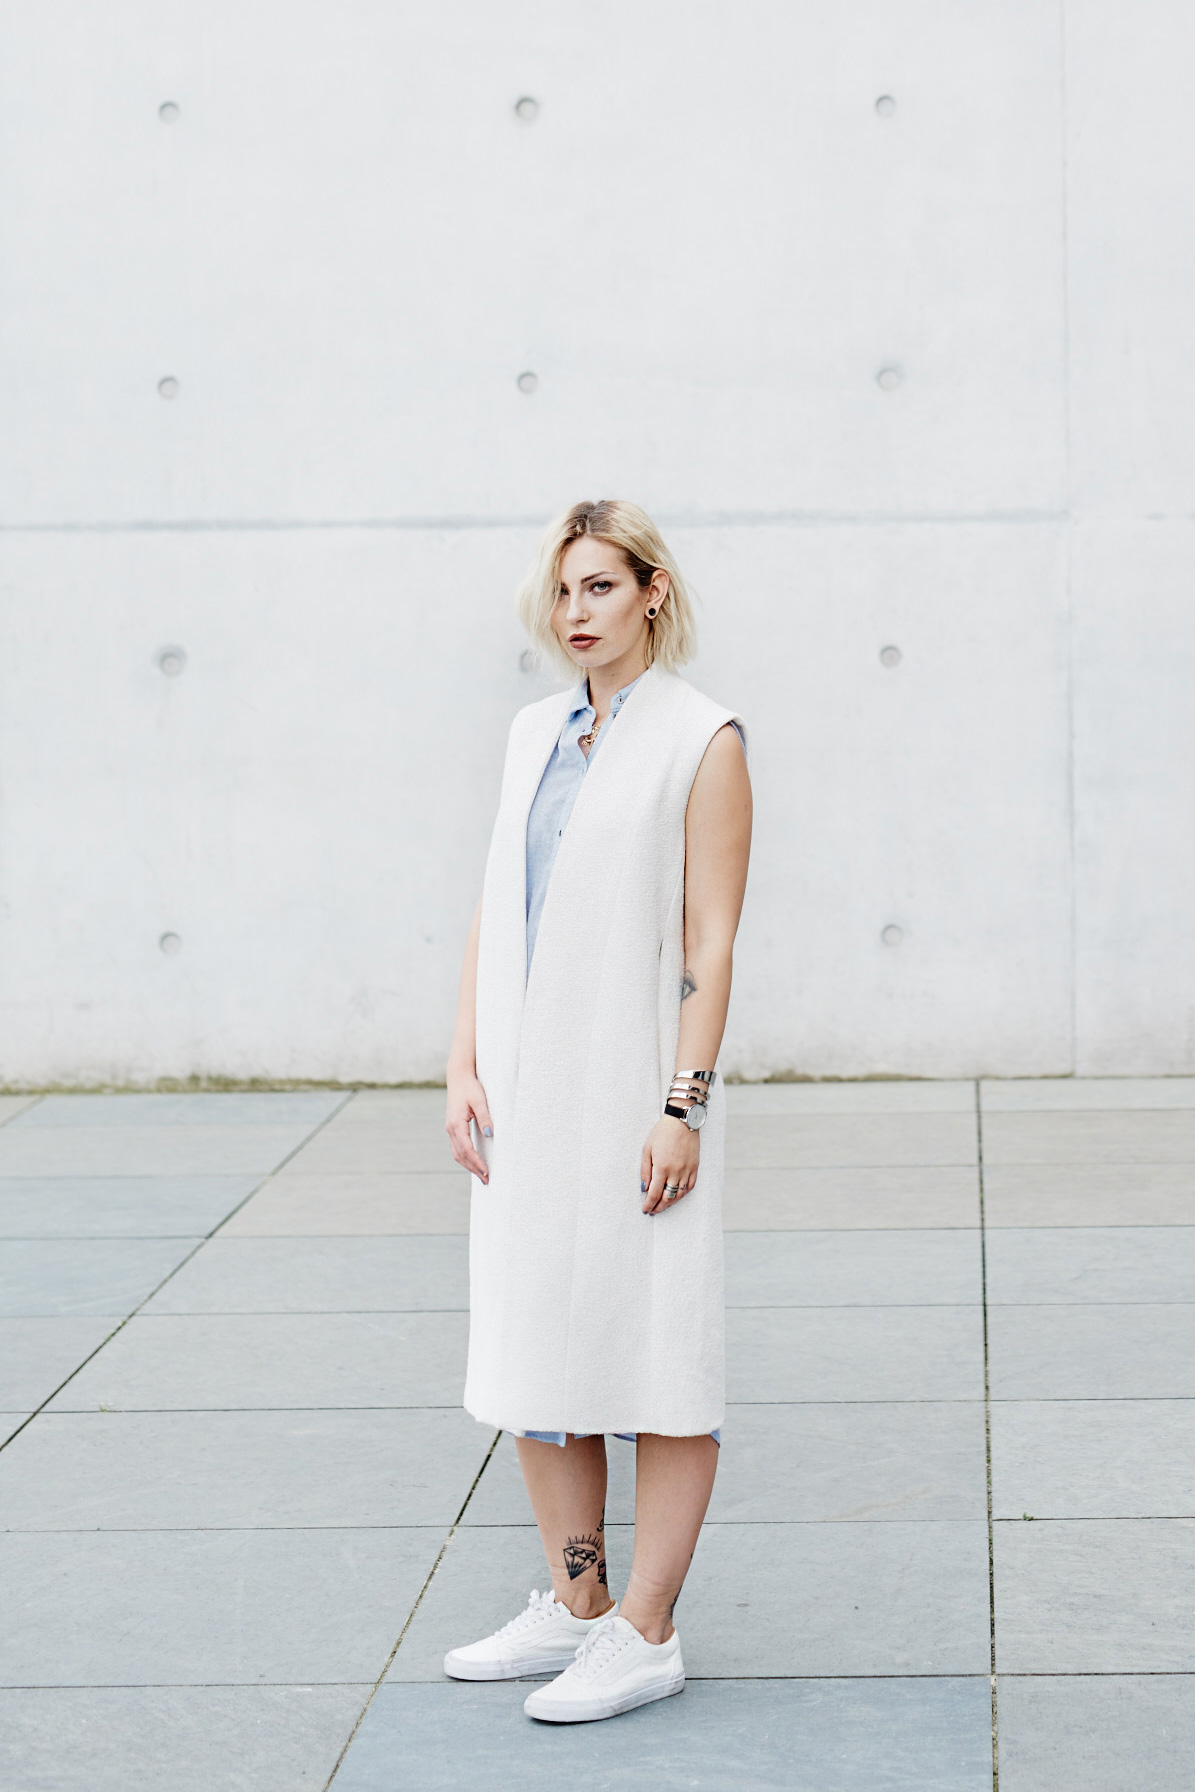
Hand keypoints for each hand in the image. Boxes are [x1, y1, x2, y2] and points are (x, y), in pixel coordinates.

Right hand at [446, 1068, 492, 1182]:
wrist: (458, 1077)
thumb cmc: (470, 1087)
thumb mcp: (480, 1100)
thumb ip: (485, 1117)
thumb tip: (490, 1135)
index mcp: (456, 1124)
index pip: (467, 1149)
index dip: (477, 1163)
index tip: (487, 1172)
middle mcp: (450, 1129)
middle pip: (460, 1155)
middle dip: (473, 1169)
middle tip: (487, 1180)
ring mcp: (449, 1129)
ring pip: (457, 1153)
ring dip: (468, 1165)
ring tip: (481, 1175)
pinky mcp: (452, 1128)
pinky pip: (456, 1148)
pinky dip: (464, 1157)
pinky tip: (473, 1162)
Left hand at [640, 1116, 699, 1214]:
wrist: (682, 1121)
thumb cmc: (662, 1133)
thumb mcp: (647, 1149)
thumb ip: (645, 1170)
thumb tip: (644, 1188)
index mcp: (661, 1167)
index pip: (654, 1193)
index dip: (649, 1204)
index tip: (645, 1210)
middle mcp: (676, 1172)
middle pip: (667, 1198)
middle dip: (659, 1207)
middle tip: (652, 1211)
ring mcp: (687, 1170)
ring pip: (679, 1195)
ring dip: (670, 1203)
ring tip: (663, 1206)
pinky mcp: (695, 1167)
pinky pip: (690, 1186)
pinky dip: (683, 1194)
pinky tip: (676, 1196)